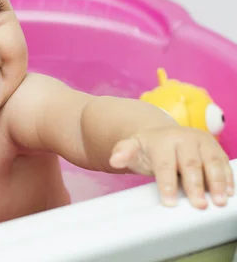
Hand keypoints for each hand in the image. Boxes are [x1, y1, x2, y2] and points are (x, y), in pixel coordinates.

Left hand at [109, 126, 233, 208]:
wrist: (163, 135)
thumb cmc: (147, 148)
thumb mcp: (131, 148)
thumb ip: (122, 153)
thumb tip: (115, 160)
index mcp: (162, 140)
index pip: (164, 164)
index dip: (167, 183)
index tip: (168, 202)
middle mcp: (184, 138)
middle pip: (190, 164)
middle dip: (195, 185)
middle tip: (198, 205)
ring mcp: (202, 142)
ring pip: (212, 162)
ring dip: (217, 183)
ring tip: (218, 201)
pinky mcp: (215, 148)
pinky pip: (223, 163)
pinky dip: (228, 177)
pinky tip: (228, 193)